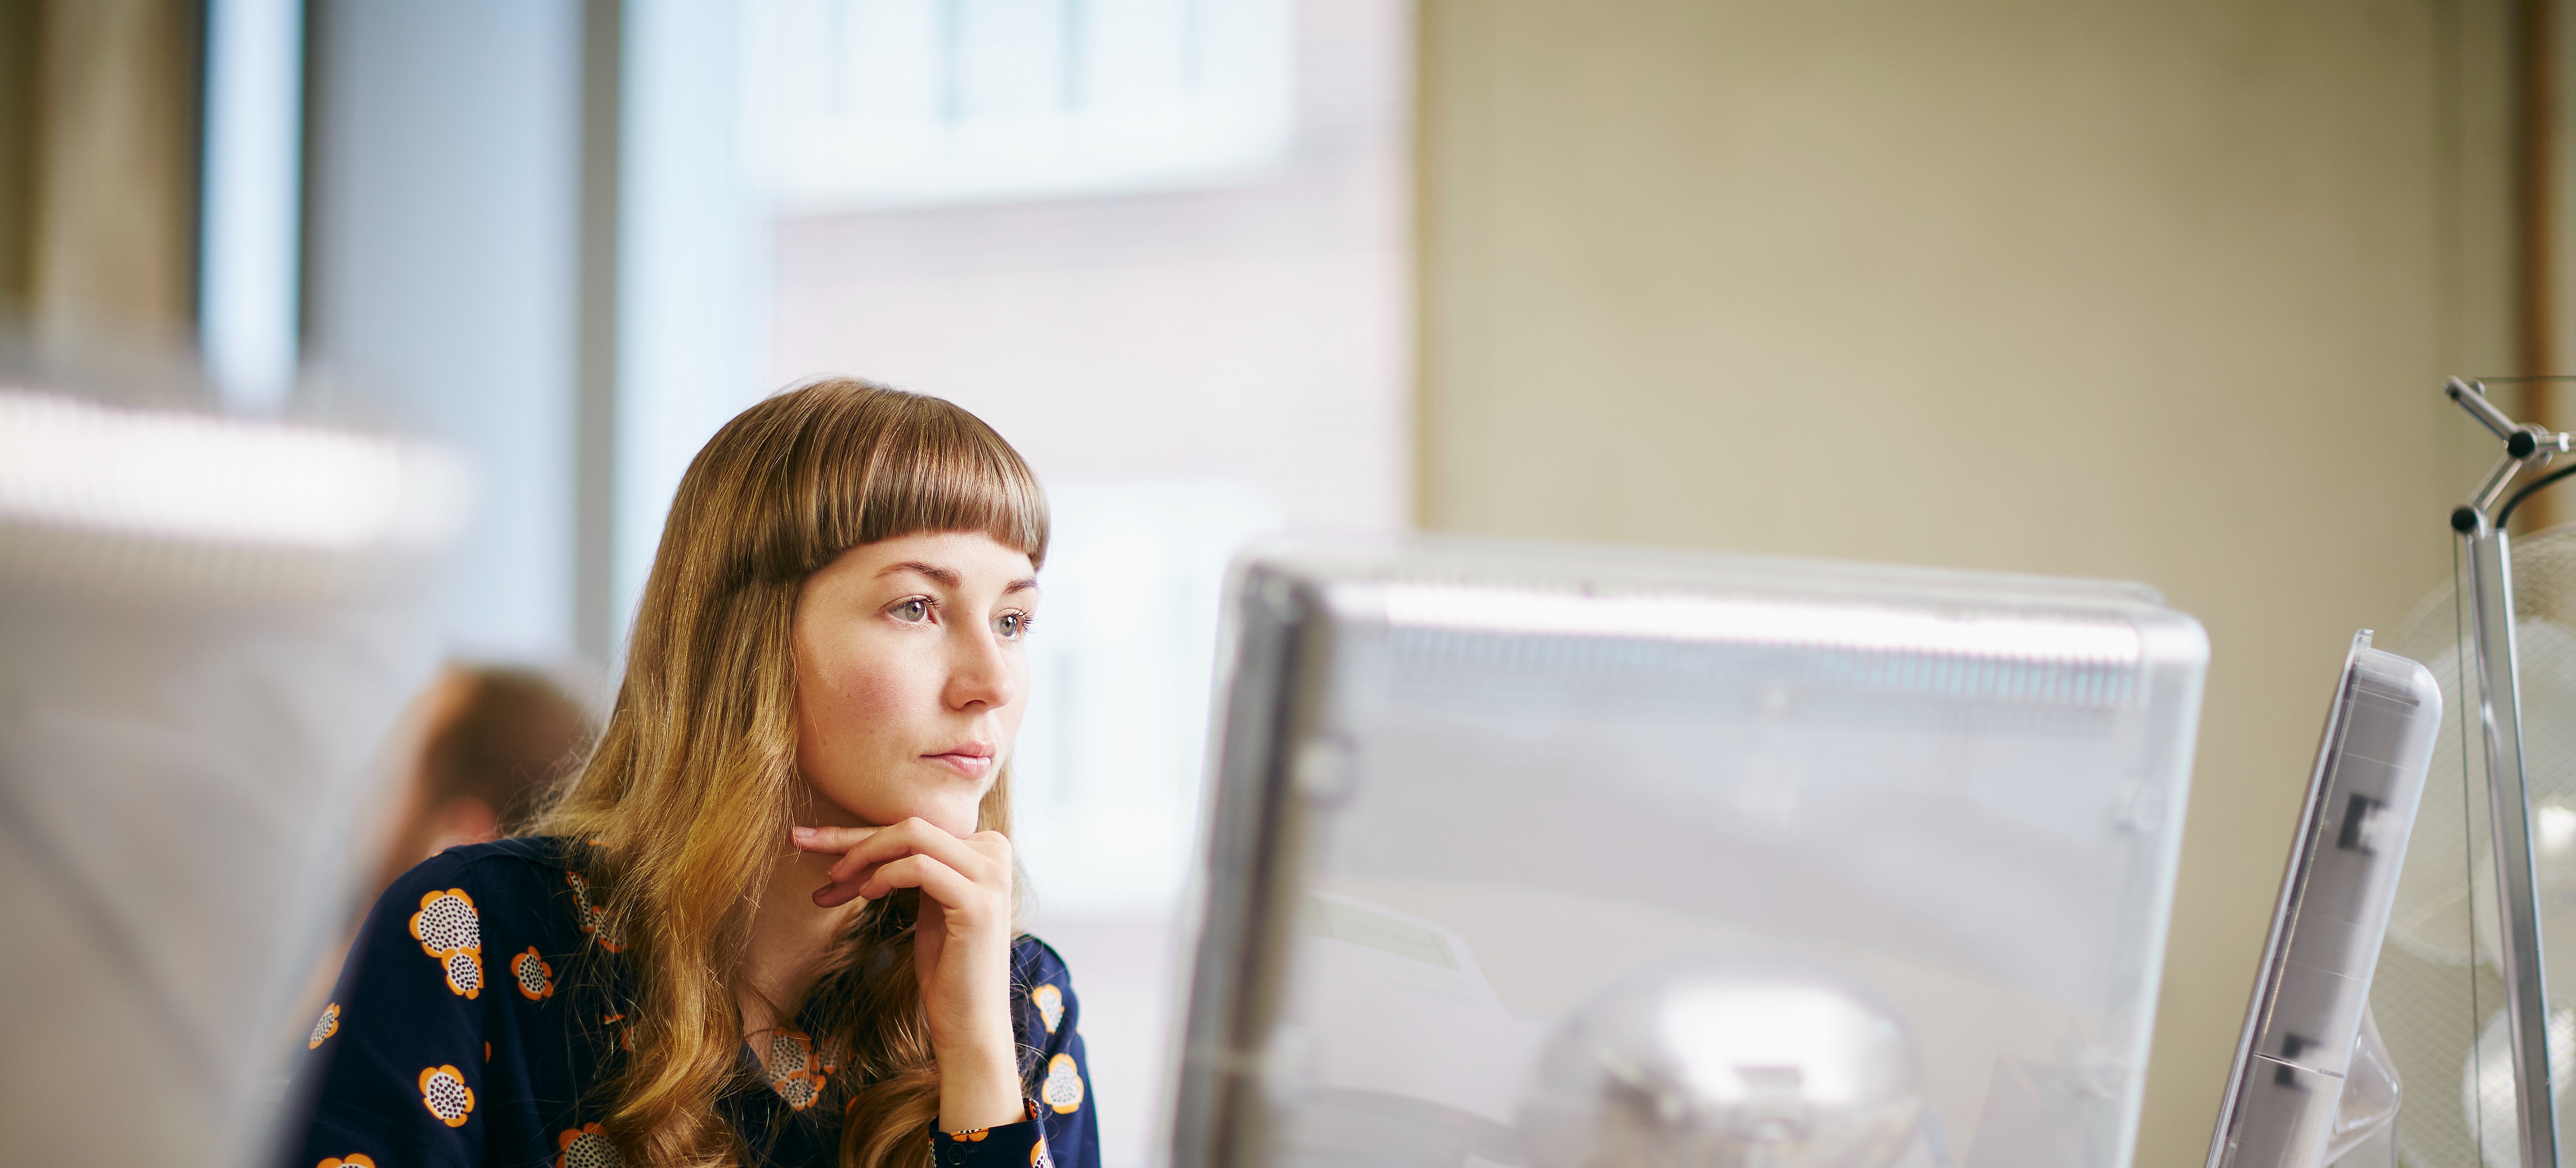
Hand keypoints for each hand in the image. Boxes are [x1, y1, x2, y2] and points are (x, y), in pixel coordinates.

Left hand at [791, 819, 1022, 1131]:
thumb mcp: (925, 905)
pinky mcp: (978, 903)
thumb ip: (907, 866)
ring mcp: (991, 877)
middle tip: (803, 842)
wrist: (970, 1022)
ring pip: (913, 836)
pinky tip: (865, 893)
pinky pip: (919, 868)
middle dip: (852, 836)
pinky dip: (884, 875)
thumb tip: (850, 841)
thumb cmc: (946, 966)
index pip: (913, 827)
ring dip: (863, 853)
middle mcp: (994, 853)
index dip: (860, 835)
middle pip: (910, 825)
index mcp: (985, 848)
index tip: (812, 840)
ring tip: (833, 880)